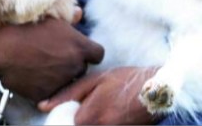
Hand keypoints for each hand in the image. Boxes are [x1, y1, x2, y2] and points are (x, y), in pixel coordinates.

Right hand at [0, 17, 104, 100]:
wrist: (0, 49)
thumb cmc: (26, 28)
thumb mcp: (51, 17)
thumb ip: (70, 18)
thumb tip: (80, 14)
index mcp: (80, 47)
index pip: (98, 54)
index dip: (89, 52)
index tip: (78, 50)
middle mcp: (75, 67)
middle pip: (82, 68)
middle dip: (72, 64)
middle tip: (55, 56)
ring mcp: (61, 82)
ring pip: (67, 81)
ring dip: (60, 76)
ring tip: (42, 65)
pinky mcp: (46, 94)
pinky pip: (50, 92)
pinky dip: (44, 86)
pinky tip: (33, 75)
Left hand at [38, 66, 158, 125]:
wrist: (159, 89)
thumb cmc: (127, 81)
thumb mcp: (96, 80)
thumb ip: (69, 93)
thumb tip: (41, 106)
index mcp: (87, 118)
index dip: (62, 119)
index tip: (70, 110)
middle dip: (77, 120)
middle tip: (93, 106)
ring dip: (90, 121)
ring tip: (105, 107)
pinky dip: (102, 123)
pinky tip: (111, 113)